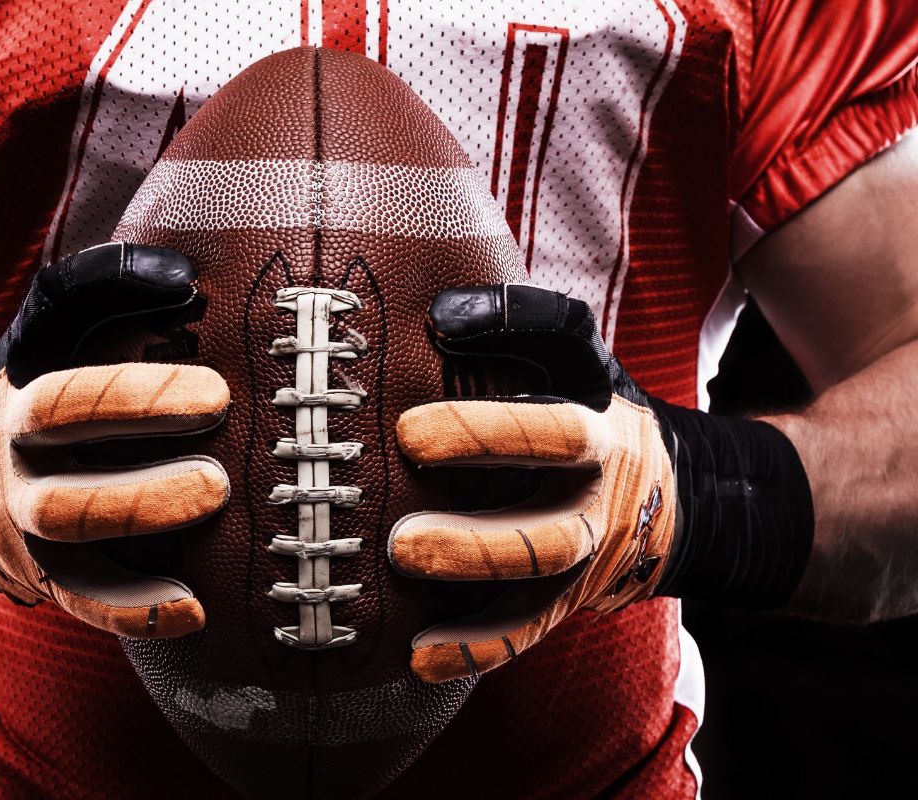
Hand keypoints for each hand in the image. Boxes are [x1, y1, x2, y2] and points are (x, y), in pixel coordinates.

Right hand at [0, 243, 229, 636]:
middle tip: (223, 477)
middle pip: (66, 492)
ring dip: (145, 532)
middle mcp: (16, 475)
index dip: (137, 398)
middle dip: (146, 487)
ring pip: (74, 546)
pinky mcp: (49, 580)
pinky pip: (87, 605)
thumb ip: (101, 291)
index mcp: (19, 406)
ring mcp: (29, 534)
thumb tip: (182, 274)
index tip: (217, 394)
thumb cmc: (43, 390)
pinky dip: (137, 613)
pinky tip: (197, 610)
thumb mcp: (51, 332)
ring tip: (215, 512)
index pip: (66, 403)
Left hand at [390, 284, 676, 681]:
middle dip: (474, 543)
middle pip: (548, 538)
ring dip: (469, 598)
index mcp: (602, 438)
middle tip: (398, 542)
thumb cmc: (595, 407)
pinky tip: (417, 657)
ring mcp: (582, 566)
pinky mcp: (563, 604)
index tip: (409, 433)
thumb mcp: (578, 355)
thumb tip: (441, 314)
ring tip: (403, 588)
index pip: (555, 437)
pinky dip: (474, 649)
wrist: (666, 493)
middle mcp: (597, 510)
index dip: (486, 435)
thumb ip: (524, 321)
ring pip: (537, 594)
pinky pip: (524, 634)